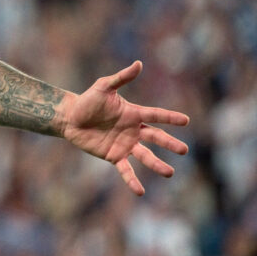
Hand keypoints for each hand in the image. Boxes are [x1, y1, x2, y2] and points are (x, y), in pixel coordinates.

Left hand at [62, 61, 189, 195]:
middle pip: (156, 137)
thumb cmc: (87, 100)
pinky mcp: (114, 156)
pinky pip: (126, 170)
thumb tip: (139, 63)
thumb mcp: (103, 87)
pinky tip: (140, 191)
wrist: (70, 117)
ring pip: (145, 156)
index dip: (170, 118)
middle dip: (170, 143)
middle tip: (184, 150)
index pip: (156, 115)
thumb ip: (121, 78)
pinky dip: (132, 180)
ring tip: (170, 173)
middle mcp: (133, 130)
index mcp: (134, 113)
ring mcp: (125, 144)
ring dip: (157, 164)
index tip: (186, 121)